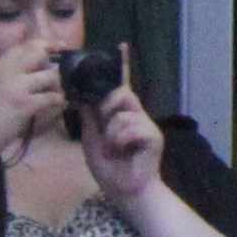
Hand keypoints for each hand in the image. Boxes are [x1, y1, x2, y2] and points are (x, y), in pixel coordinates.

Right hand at [0, 39, 62, 163]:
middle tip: (65, 68)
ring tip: (60, 91)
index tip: (55, 47)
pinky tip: (62, 103)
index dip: (41, 45)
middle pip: (38, 53)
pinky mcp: (26, 104)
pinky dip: (60, 100)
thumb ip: (1, 73)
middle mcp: (6, 73)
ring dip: (59, 83)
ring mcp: (17, 88)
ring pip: (51, 75)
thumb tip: (21, 67)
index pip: (21, 47)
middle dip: (55, 58)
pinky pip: (52, 97)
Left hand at [75, 51, 163, 202]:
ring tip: (114, 148)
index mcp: (120, 114)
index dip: (121, 66)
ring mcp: (147, 125)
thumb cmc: (110, 167)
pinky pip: (131, 127)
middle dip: (107, 106)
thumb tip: (82, 95)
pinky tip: (123, 151)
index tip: (120, 45)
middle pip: (122, 93)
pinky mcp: (153, 136)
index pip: (120, 85)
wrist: (124, 191)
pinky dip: (120, 140)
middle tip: (103, 125)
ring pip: (123, 112)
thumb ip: (89, 117)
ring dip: (111, 132)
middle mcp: (136, 115)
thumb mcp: (91, 138)